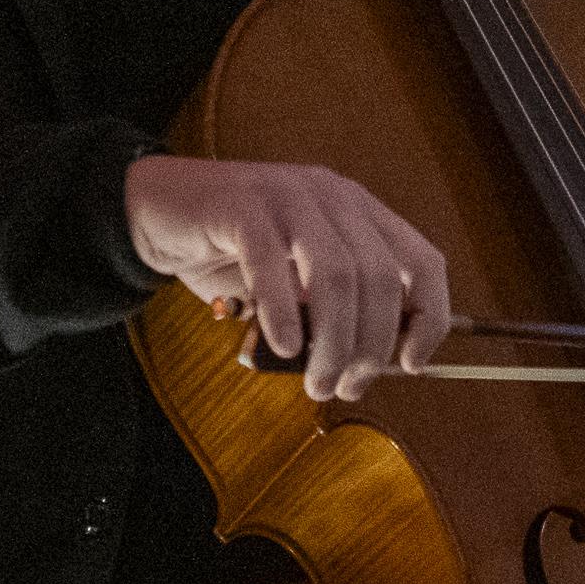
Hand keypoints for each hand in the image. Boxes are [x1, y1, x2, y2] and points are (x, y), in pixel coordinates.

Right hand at [124, 153, 457, 397]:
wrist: (154, 211)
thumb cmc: (229, 254)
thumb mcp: (294, 285)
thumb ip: (332, 312)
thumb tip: (371, 367)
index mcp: (358, 212)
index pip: (424, 262)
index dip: (430, 317)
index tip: (412, 366)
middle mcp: (333, 197)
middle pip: (381, 278)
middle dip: (371, 346)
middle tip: (346, 387)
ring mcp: (288, 196)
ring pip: (337, 274)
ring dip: (333, 341)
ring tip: (316, 381)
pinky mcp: (241, 205)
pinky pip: (272, 262)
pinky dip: (283, 312)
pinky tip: (283, 346)